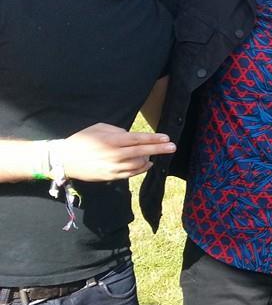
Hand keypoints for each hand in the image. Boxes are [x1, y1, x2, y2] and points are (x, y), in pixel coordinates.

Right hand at [60, 123, 175, 180]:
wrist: (65, 159)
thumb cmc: (82, 140)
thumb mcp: (99, 128)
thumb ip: (118, 131)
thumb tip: (132, 136)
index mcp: (112, 140)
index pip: (138, 139)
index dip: (154, 139)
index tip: (167, 138)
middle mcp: (114, 155)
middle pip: (142, 152)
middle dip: (160, 149)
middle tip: (173, 147)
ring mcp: (113, 167)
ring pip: (139, 165)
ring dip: (150, 159)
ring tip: (156, 153)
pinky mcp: (111, 176)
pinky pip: (131, 174)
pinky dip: (142, 169)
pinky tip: (148, 164)